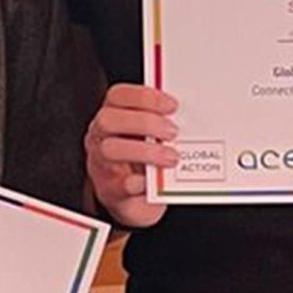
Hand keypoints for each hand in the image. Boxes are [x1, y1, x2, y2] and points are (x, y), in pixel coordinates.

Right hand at [85, 83, 178, 228]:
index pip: (118, 96)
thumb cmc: (143, 159)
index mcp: (112, 117)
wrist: (132, 197)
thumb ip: (163, 123)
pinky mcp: (110, 191)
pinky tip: (157, 182)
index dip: (145, 97)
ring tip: (171, 157)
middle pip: (109, 119)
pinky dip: (141, 182)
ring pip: (110, 150)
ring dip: (145, 151)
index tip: (172, 105)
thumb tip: (191, 117)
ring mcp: (102, 164)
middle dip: (144, 122)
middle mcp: (101, 138)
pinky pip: (121, 185)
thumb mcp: (151, 136)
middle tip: (173, 132)